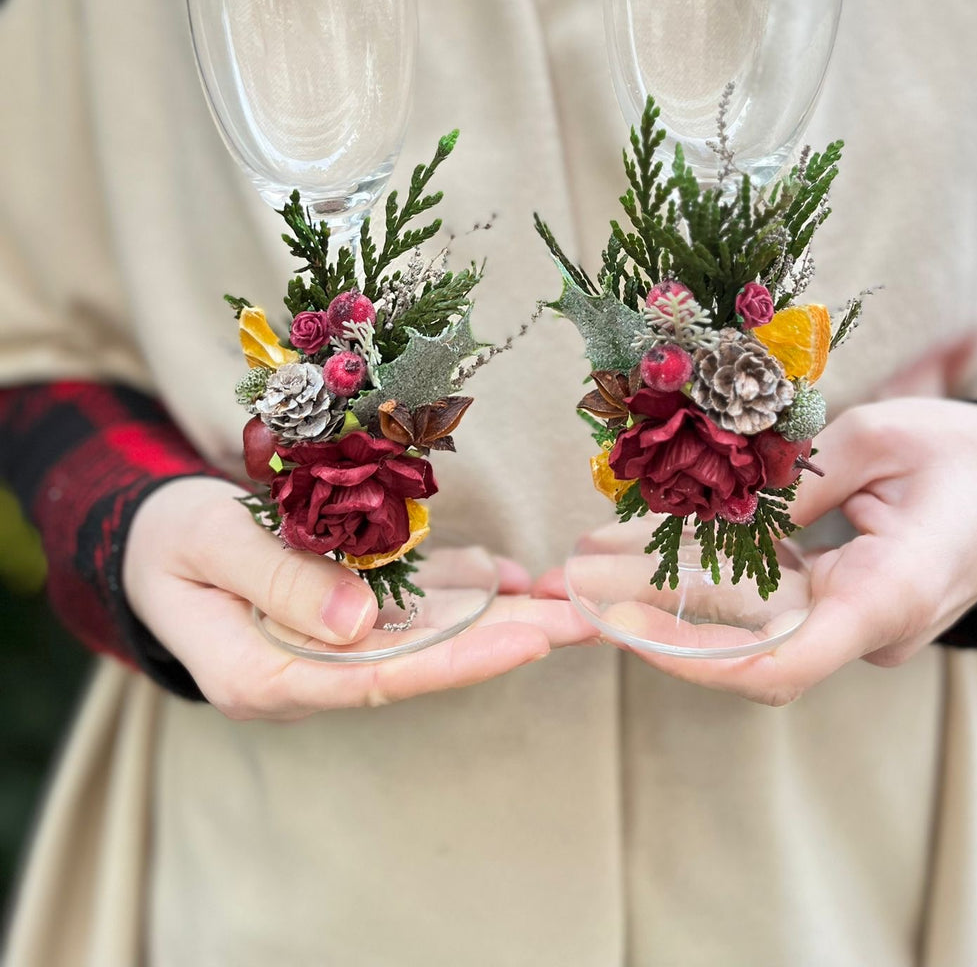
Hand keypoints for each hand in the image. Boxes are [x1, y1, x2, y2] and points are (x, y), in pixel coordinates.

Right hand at [124, 476, 593, 719]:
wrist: (152, 541)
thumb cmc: (171, 540)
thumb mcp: (209, 544)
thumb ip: (279, 582)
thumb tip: (361, 624)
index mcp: (265, 677)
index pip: (377, 678)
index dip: (457, 661)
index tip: (527, 642)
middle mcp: (309, 674)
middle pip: (419, 664)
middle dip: (504, 642)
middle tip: (583, 622)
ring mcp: (330, 648)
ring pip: (428, 637)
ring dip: (500, 618)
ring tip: (572, 600)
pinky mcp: (346, 616)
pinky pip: (414, 608)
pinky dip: (464, 588)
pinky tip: (514, 575)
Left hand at [537, 398, 976, 705]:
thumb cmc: (963, 455)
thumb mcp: (880, 437)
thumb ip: (794, 477)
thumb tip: (707, 498)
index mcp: (886, 598)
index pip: (779, 666)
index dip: (689, 657)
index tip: (616, 626)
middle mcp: (864, 631)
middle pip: (739, 654)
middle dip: (647, 624)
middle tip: (563, 585)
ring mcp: (850, 628)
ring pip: (741, 634)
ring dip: (658, 605)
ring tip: (577, 567)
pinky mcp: (836, 609)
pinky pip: (761, 608)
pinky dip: (699, 584)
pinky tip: (633, 554)